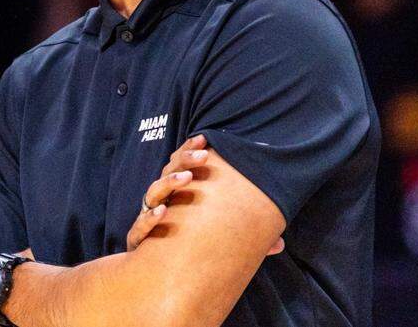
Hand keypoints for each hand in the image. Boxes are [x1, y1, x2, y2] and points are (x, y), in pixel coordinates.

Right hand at [126, 135, 284, 255]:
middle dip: (184, 161)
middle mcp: (160, 202)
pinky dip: (151, 218)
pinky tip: (164, 211)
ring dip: (169, 183)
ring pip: (154, 194)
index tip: (204, 139)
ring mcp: (147, 218)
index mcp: (176, 195)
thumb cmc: (182, 248)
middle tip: (203, 157)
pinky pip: (140, 226)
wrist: (150, 279)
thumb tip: (279, 244)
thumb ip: (242, 236)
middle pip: (168, 172)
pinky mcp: (138, 239)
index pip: (181, 165)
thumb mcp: (211, 236)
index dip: (189, 150)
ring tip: (187, 178)